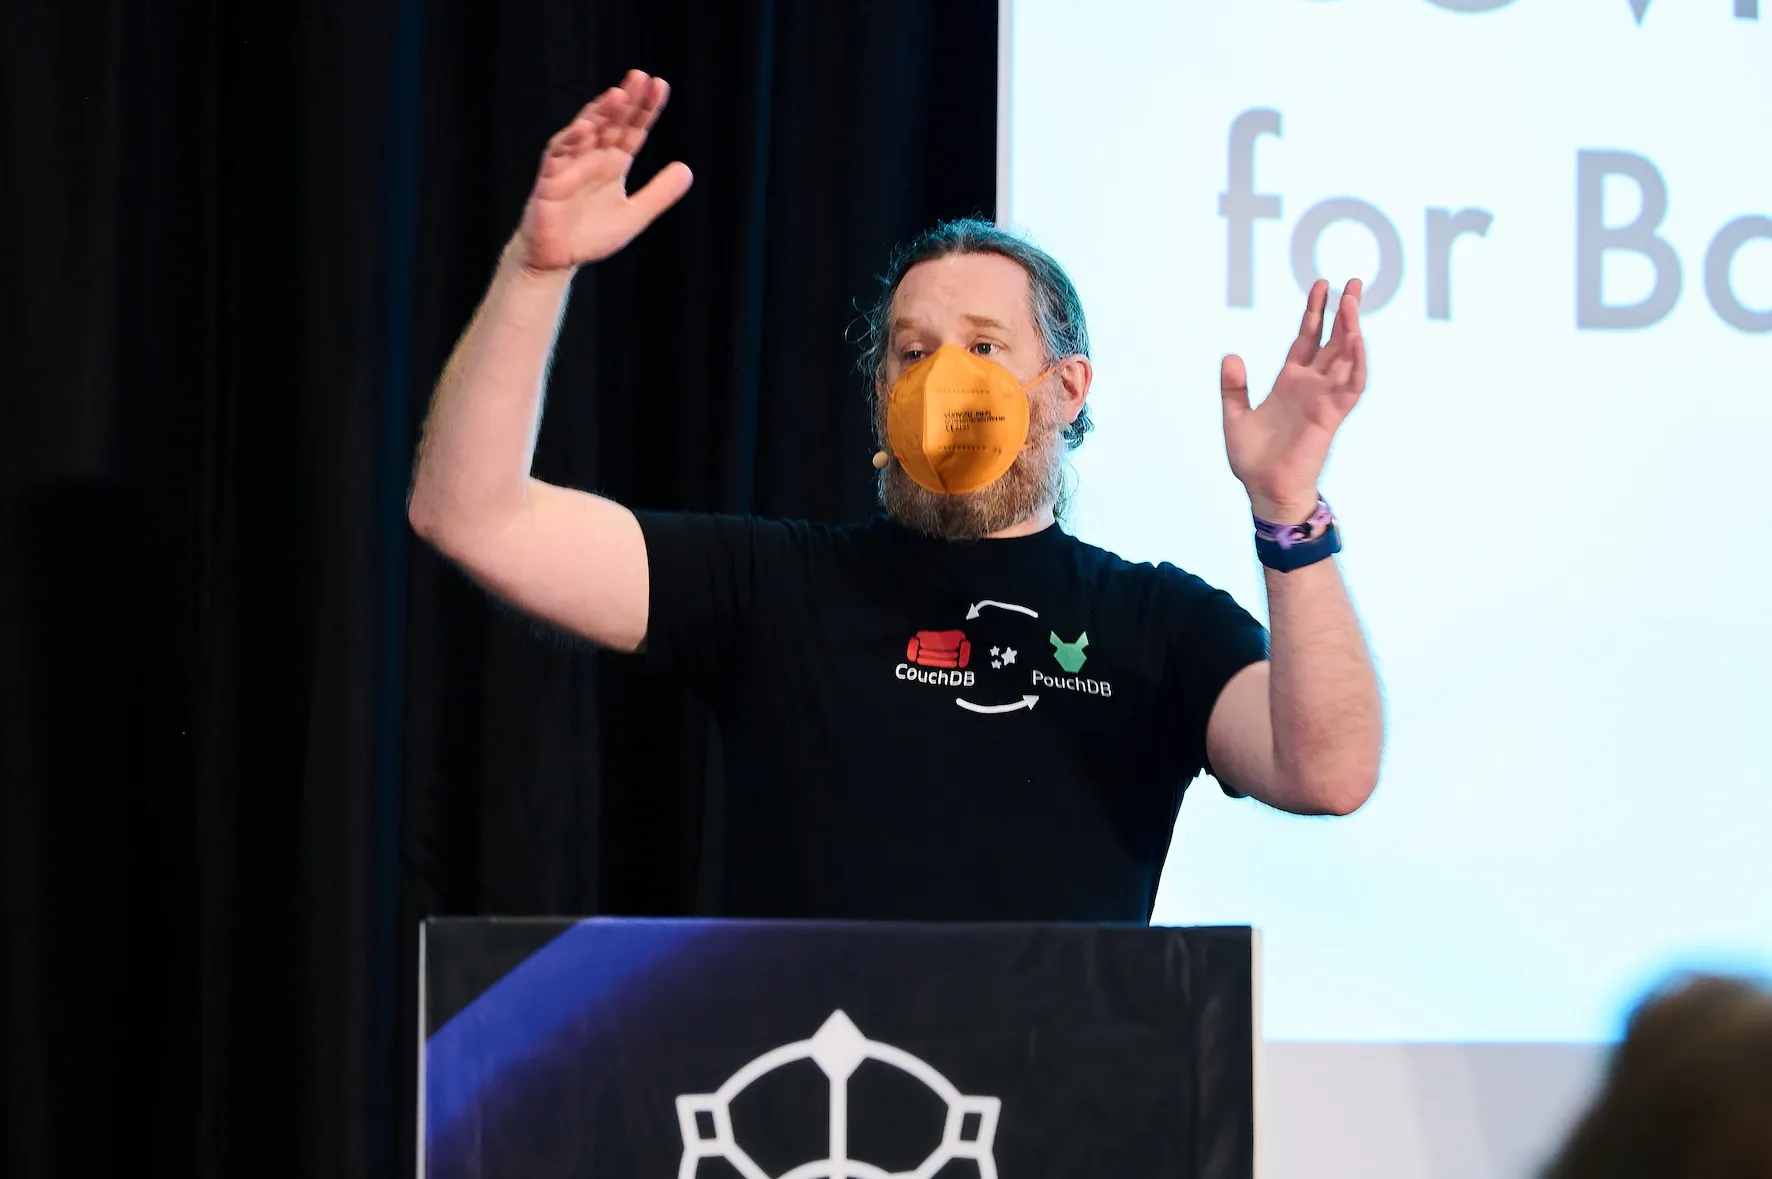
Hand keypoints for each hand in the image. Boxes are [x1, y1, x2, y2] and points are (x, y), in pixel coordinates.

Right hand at [515, 70, 693, 272]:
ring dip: (600, 113)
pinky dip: (571, 141)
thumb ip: (659, 194)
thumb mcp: (634, 216)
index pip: (632, 129)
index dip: (646, 109)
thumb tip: (687, 169)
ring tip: (617, 95)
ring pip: (585, 131)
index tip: (660, 86)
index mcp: (613, 162)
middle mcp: (592, 156)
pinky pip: (559, 155)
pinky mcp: (550, 179)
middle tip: (640, 76)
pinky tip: (586, 128)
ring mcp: (570, 164)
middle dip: (625, 100)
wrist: (556, 259)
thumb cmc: (590, 235)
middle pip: (611, 122)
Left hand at [1220, 279, 1366, 522]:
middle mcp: (1311, 386)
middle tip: (1353, 282)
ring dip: (1352, 329)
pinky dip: (1357, 363)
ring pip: (1346, 357)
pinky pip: (1351, 386)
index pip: (1307, 338)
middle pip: (1333, 340)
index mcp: (1290, 382)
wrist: (1265, 489)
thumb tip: (1230, 355)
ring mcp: (1324, 398)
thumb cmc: (1253, 459)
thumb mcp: (1235, 416)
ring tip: (1353, 301)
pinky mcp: (1331, 415)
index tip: (1321, 286)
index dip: (1315, 312)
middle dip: (1344, 312)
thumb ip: (1233, 387)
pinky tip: (1357, 340)